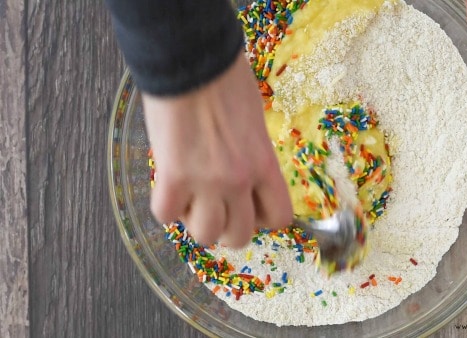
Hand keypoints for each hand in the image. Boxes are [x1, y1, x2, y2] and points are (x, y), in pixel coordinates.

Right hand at [143, 51, 292, 247]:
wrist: (192, 62)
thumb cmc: (225, 83)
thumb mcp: (255, 124)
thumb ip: (253, 159)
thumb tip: (243, 182)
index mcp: (265, 165)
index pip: (278, 218)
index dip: (262, 218)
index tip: (248, 205)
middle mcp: (240, 181)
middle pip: (239, 237)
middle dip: (227, 227)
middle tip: (215, 205)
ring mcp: (206, 182)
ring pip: (205, 236)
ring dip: (196, 221)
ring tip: (189, 197)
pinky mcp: (172, 178)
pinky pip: (166, 215)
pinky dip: (166, 206)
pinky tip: (168, 186)